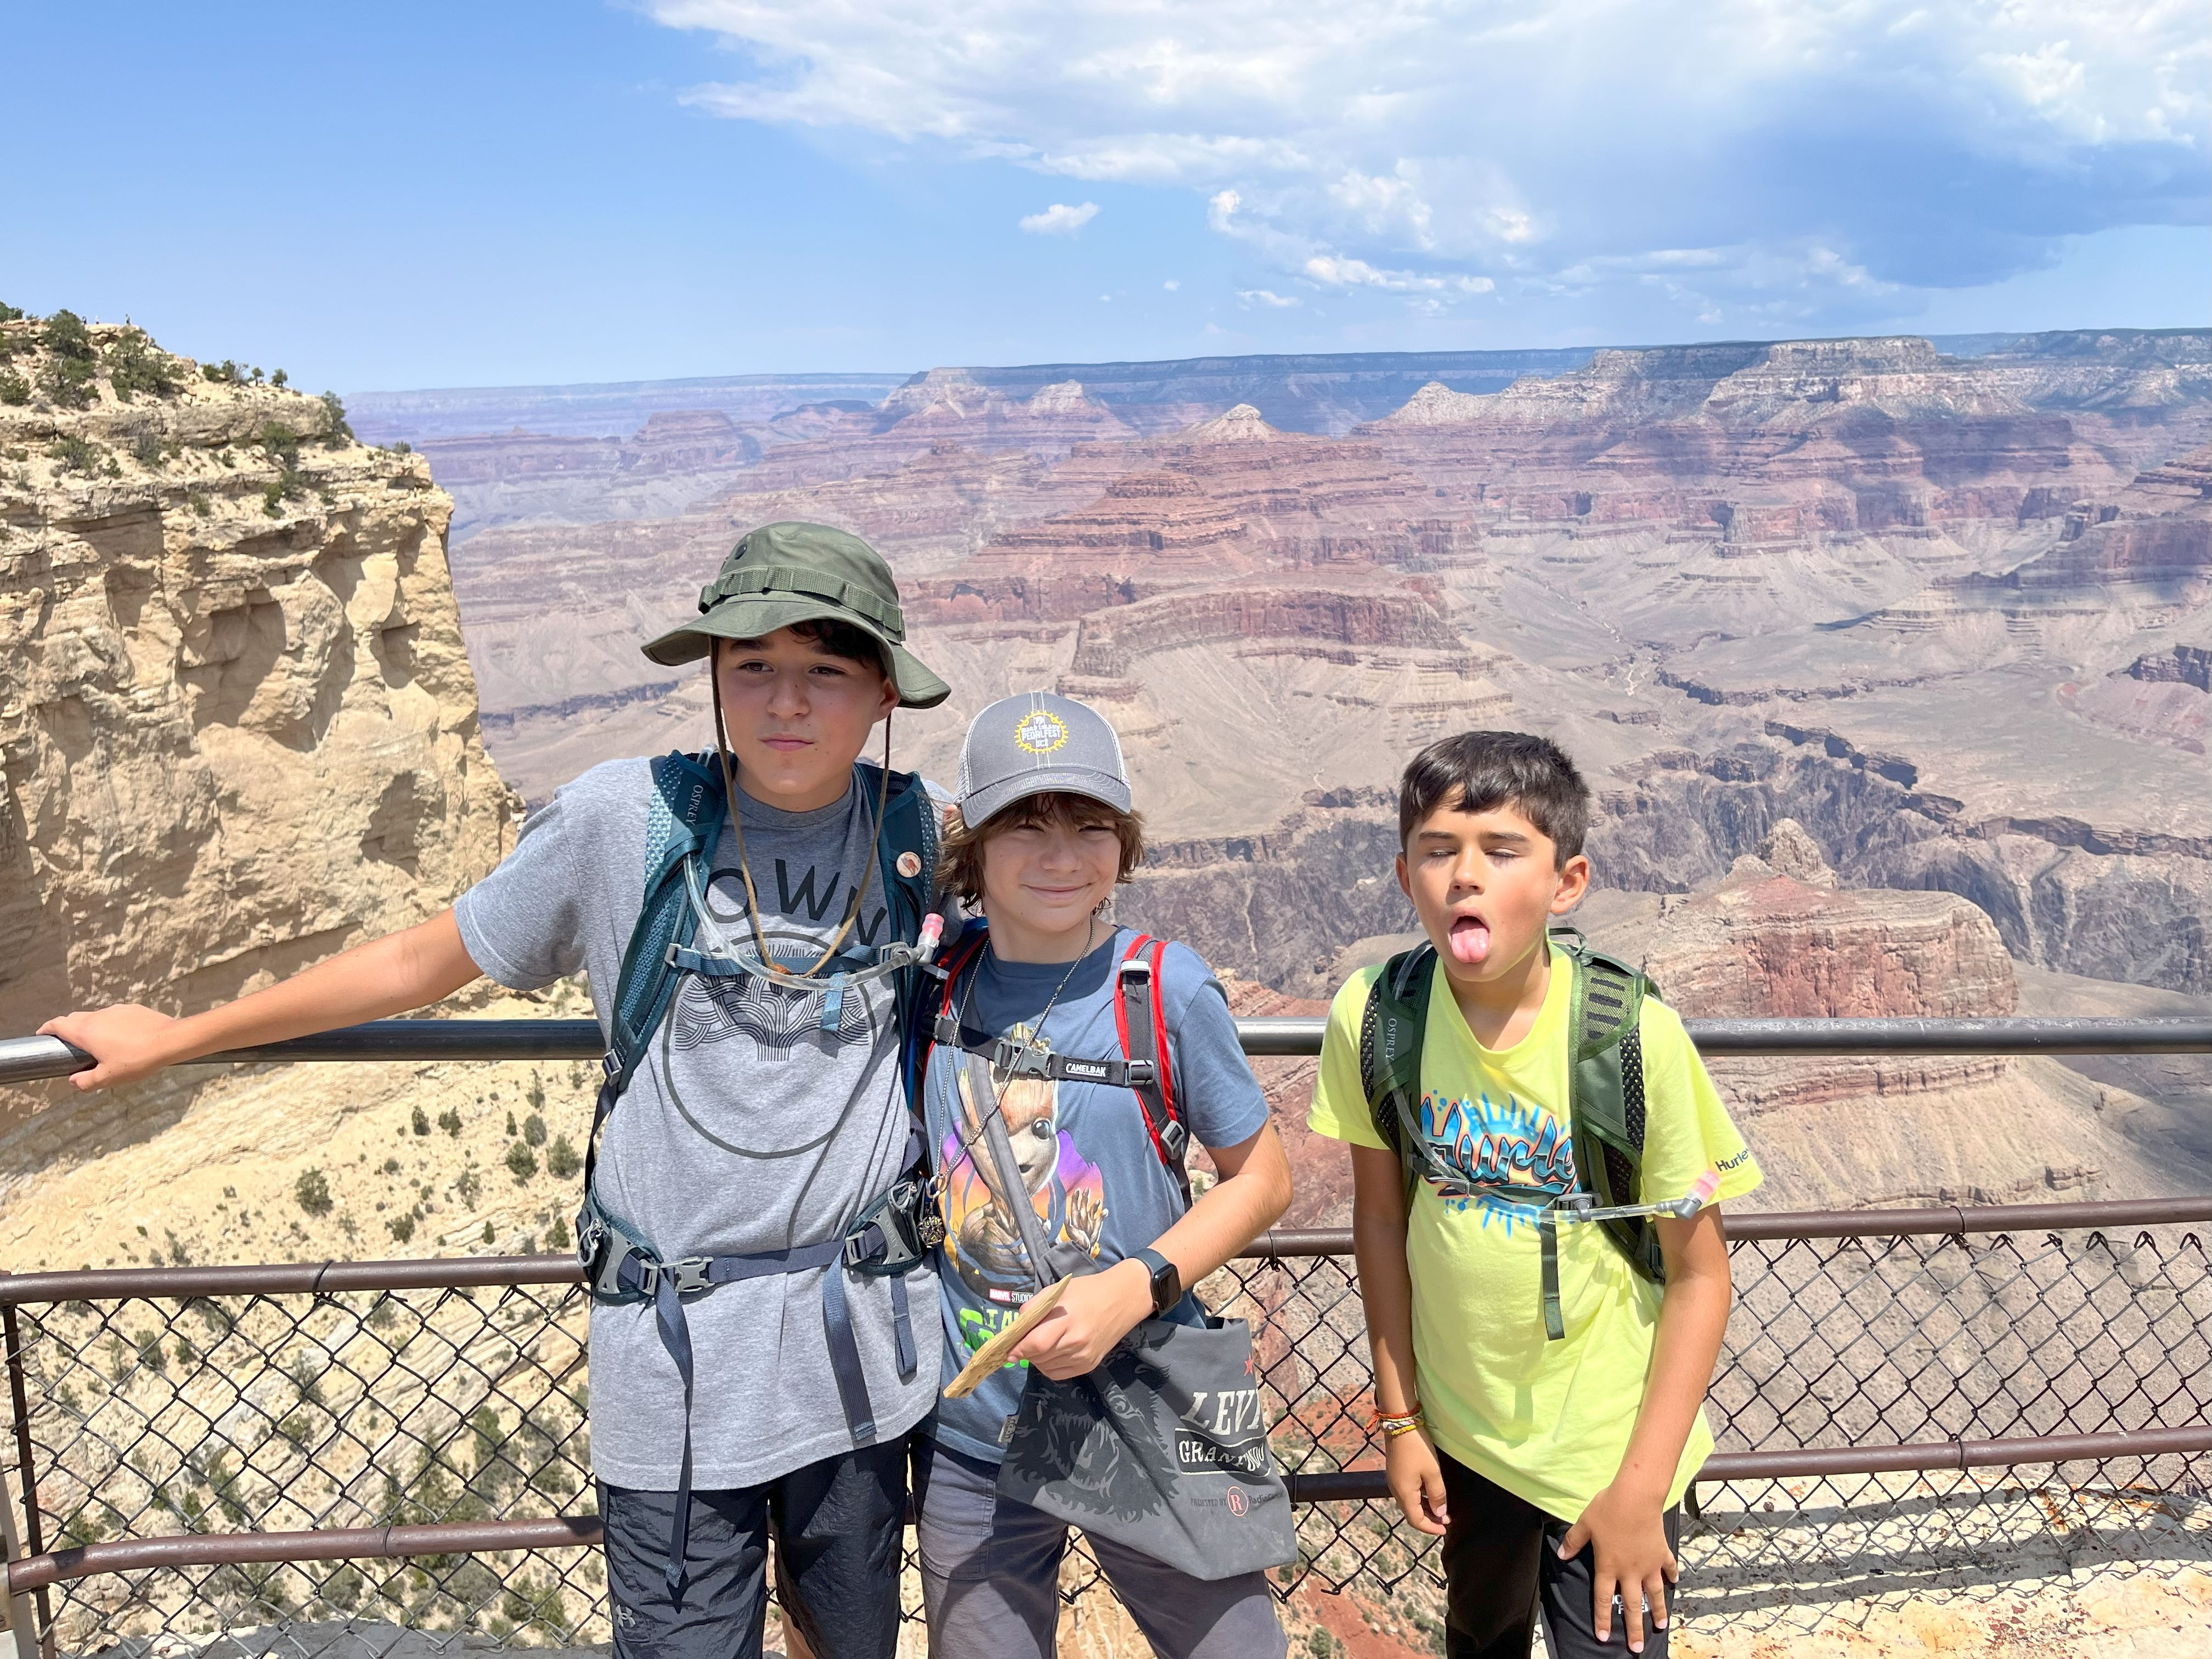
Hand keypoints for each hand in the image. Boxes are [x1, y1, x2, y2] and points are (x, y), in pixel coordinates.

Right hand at [36, 1005, 186, 1091]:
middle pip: (73, 1019)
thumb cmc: (137, 1059)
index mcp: (86, 1032)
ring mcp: (115, 1010)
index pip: (57, 1025)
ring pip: (95, 1016)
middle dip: (66, 1028)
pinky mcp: (132, 1009)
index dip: (46, 1029)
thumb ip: (86, 1081)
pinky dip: (109, 1024)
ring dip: (90, 1027)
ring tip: (96, 1044)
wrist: (171, 1040)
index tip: (42, 1035)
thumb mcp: (109, 1078)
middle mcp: (97, 1016)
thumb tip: (73, 1081)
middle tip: (66, 1043)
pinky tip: (120, 1038)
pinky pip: (114, 1016)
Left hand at [1009, 1261, 1150, 1379]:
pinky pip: (1059, 1374)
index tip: (1007, 1350)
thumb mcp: (1058, 1291)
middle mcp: (1077, 1342)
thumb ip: (1034, 1307)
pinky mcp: (1089, 1365)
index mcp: (1068, 1320)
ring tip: (1040, 1345)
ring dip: (1037, 1359)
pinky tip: (1051, 1353)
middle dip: (1026, 1353)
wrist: (1123, 1299)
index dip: (1018, 1349)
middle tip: (1023, 1343)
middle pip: (1040, 1357)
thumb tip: (1016, 1327)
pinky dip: (1048, 1367)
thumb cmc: (1088, 1291)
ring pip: (1047, 1368)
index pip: (1036, 1343)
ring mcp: (1084, 1356)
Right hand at [1384, 1428, 1448, 1535]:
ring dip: (1424, 1509)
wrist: (1400, 1422)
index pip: (1416, 1520)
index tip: (1445, 1529)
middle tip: (1446, 1520)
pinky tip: (1429, 1494)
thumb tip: (1440, 1514)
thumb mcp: (1433, 1471)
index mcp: (1404, 1493)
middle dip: (1429, 1520)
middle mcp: (1395, 1490)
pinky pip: (1407, 1493)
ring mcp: (1394, 1481)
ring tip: (1441, 1508)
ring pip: (1409, 1504)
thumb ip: (1437, 1495)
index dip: (1430, 1528)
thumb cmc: (1418, 1447)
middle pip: (1411, 1514)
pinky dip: (1419, 1499)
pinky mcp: (1395, 1473)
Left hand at [1559, 1479, 1677, 1652]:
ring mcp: (1648, 1564)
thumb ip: (1573, 1542)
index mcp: (1608, 1566)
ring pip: (1654, 1594)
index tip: (1604, 1637)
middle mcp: (1629, 1571)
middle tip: (1637, 1648)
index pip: (1602, 1599)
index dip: (1602, 1619)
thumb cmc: (1607, 1509)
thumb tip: (1561, 1555)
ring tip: (1661, 1626)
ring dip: (1657, 1611)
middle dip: (1634, 1629)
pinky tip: (1674, 1582)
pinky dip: (1671, 1575)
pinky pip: (1668, 1568)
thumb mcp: (1585, 1524)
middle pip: (1632, 1605)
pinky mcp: (1662, 1553)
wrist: (1636, 1497)